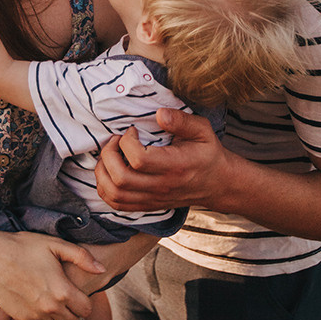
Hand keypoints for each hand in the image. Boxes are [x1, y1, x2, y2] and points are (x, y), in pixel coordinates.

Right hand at [0, 230, 104, 319]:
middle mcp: (51, 308)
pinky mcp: (21, 319)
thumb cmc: (25, 247)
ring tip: (55, 304)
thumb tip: (102, 269)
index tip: (78, 294)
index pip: (86, 310)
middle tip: (67, 298)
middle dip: (74, 312)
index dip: (85, 302)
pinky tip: (42, 311)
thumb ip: (82, 257)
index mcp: (63, 291)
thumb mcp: (56, 245)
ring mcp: (35, 316)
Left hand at [95, 108, 230, 211]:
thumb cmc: (208, 153)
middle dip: (109, 155)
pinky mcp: (147, 205)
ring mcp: (153, 199)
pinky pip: (116, 204)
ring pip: (114, 194)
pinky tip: (110, 171)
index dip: (127, 142)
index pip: (139, 160)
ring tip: (110, 155)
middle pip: (121, 179)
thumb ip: (182, 120)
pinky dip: (105, 188)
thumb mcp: (203, 130)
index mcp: (176, 167)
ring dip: (103, 172)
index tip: (131, 130)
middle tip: (115, 141)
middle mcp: (162, 186)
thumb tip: (159, 114)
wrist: (217, 183)